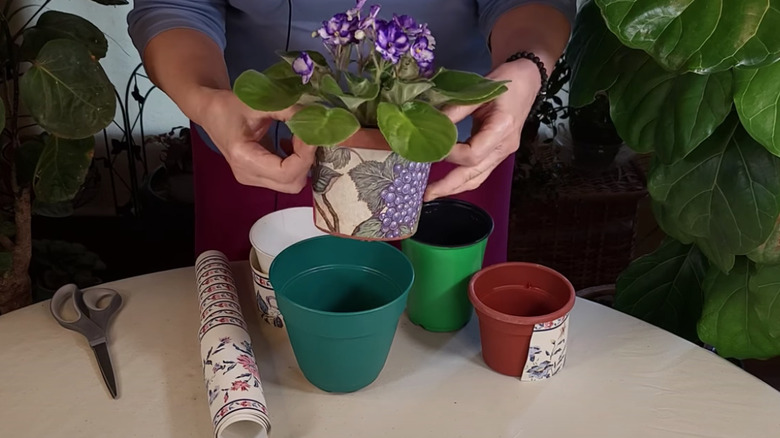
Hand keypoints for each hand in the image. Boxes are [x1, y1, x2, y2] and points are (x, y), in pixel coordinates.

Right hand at [196, 89, 315, 192]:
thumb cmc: (228, 105)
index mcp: (244, 159)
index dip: (305, 155)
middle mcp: (248, 175)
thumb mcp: (259, 103)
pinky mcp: (258, 176)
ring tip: (300, 138)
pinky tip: (291, 144)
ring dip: (302, 162)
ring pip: (291, 183)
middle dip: (306, 160)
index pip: (286, 172)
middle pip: (292, 183)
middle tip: (308, 136)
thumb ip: (288, 111)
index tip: (311, 134)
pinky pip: (285, 178)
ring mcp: (253, 179)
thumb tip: (316, 118)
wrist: (210, 111)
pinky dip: (296, 164)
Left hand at [424, 61, 540, 200]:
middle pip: (475, 175)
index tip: (432, 148)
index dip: (450, 154)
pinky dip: (463, 179)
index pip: (473, 154)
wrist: (528, 80)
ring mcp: (503, 153)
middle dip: (449, 186)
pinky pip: (480, 172)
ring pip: (478, 178)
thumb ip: (455, 109)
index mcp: (502, 128)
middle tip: (425, 195)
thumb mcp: (479, 91)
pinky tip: (447, 181)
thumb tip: (430, 123)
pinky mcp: (499, 154)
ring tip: (433, 193)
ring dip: (455, 188)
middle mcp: (504, 147)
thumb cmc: (506, 82)